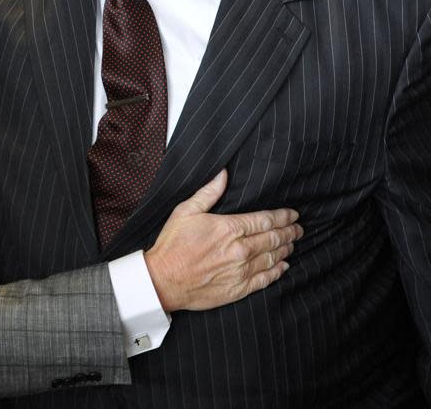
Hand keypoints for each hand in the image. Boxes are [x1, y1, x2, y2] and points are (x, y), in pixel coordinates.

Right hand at [145, 169, 301, 312]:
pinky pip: (266, 279)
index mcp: (229, 228)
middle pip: (273, 238)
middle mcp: (240, 250)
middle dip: (289, 232)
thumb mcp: (185, 211)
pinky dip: (278, 271)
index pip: (265, 221)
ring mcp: (241, 270)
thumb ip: (208, 193)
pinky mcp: (239, 288)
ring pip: (273, 257)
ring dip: (286, 249)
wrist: (163, 280)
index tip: (293, 214)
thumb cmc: (172, 244)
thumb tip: (223, 174)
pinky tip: (284, 266)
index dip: (282, 217)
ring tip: (293, 243)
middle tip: (299, 228)